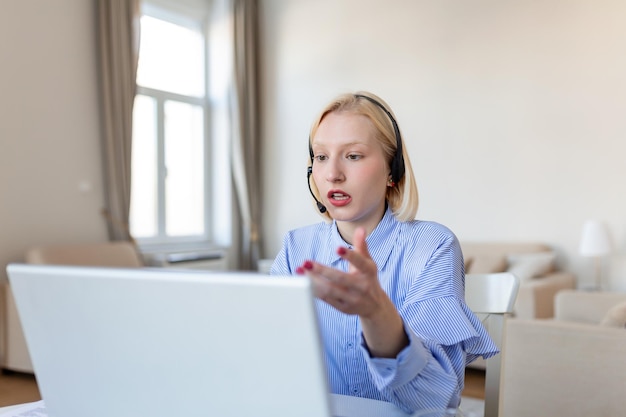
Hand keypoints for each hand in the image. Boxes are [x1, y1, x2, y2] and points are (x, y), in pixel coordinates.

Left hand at [296, 227, 407, 356]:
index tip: (337, 248)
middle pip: (340, 278)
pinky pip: (326, 299)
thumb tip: (360, 229)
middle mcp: (361, 287)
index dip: (350, 255)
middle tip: (306, 262)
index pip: (360, 263)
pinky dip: (313, 290)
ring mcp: (352, 299)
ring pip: (330, 290)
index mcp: (368, 272)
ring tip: (300, 269)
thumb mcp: (368, 262)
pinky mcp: (343, 307)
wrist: (375, 306)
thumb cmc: (368, 278)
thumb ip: (361, 246)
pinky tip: (303, 280)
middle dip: (322, 270)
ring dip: (313, 280)